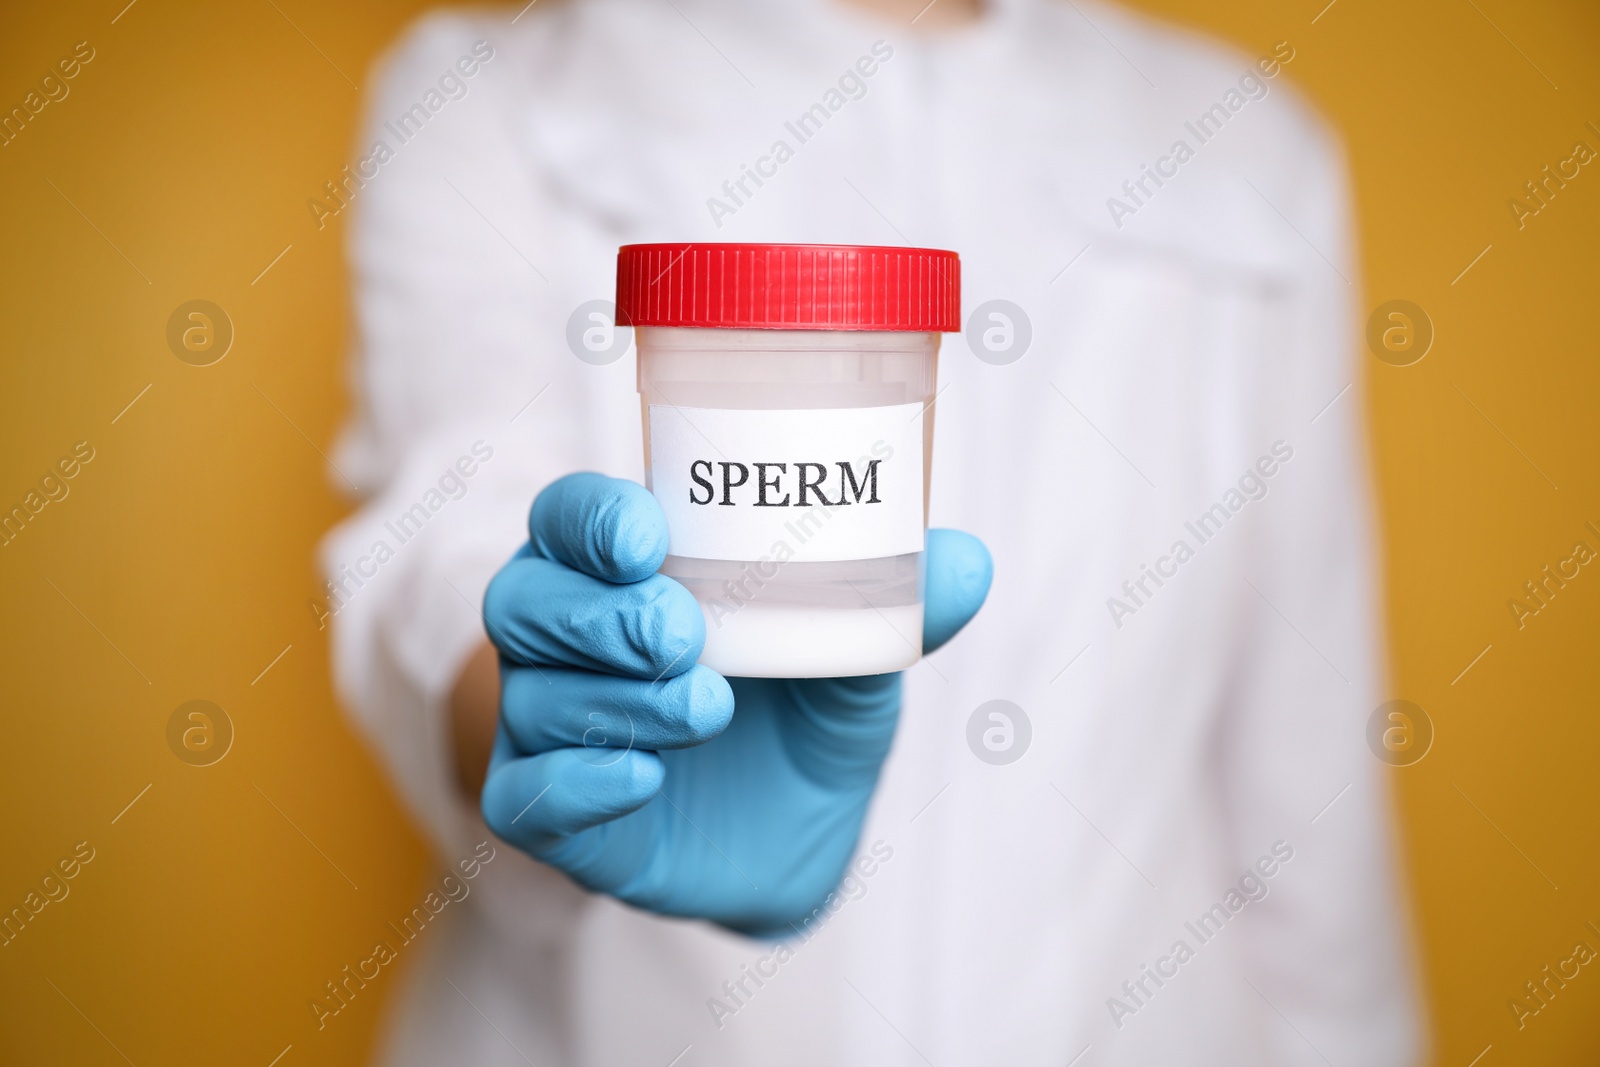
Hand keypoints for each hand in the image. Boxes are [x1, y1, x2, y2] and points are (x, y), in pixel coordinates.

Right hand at [479, 473, 990, 935]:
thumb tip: (968, 562)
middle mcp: (570, 639)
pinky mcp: (553, 813)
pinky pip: (526, 796)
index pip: (569, 519)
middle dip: (600, 612)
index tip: (649, 536)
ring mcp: (550, 726)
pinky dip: (581, 782)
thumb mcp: (856, 659)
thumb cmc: (805, 715)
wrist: (799, 840)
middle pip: (526, 597)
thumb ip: (895, 607)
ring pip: (532, 695)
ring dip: (616, 698)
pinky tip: (647, 776)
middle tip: (684, 630)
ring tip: (707, 706)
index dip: (591, 519)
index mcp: (626, 573)